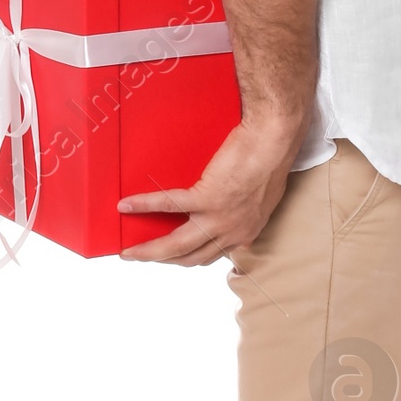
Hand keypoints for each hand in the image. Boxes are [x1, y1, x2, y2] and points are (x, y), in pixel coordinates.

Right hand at [118, 116, 301, 264]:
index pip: (210, 254)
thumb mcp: (262, 194)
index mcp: (245, 231)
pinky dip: (145, 206)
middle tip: (138, 256)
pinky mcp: (208, 198)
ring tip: (128, 251)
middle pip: (190, 258)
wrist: (274, 139)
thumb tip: (234, 207)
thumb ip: (246, 207)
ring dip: (149, 252)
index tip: (168, 255)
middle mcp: (233, 231)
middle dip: (161, 260)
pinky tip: (126, 205)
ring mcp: (219, 218)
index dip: (186, 257)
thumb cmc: (271, 157)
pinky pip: (169, 206)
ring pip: (177, 246)